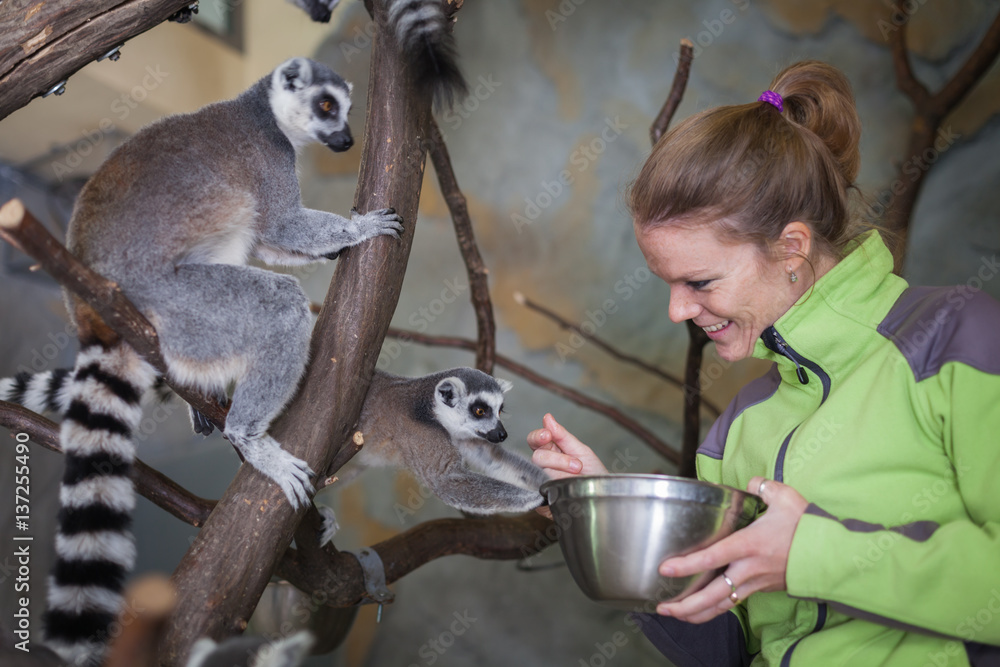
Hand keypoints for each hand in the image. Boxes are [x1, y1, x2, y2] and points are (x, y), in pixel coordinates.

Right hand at [527, 413, 606, 518]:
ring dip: (560, 470)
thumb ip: (562, 435)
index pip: (535, 440)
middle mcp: (545, 465)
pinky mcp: (542, 499)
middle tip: (577, 464)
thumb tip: (547, 417)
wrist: (603, 495)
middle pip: (537, 456)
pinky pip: (538, 492)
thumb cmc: (593, 472)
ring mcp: (543, 481)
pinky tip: (563, 487)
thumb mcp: (581, 450)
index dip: (537, 436)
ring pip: (539, 472)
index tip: (547, 435)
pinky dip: (551, 488)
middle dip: (557, 458)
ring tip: (578, 473)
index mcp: (551, 450)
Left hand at [655, 477, 807, 622]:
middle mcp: (749, 569)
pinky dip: (716, 610)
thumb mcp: (785, 497)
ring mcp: (756, 582)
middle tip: (662, 607)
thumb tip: (751, 482)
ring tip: (675, 615)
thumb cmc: (808, 526)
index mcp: (749, 545)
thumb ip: (762, 486)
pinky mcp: (763, 589)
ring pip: (722, 605)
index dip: (686, 565)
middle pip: (711, 595)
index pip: (711, 557)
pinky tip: (702, 611)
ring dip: (697, 613)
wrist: (834, 554)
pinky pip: (734, 603)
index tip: (664, 568)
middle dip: (684, 604)